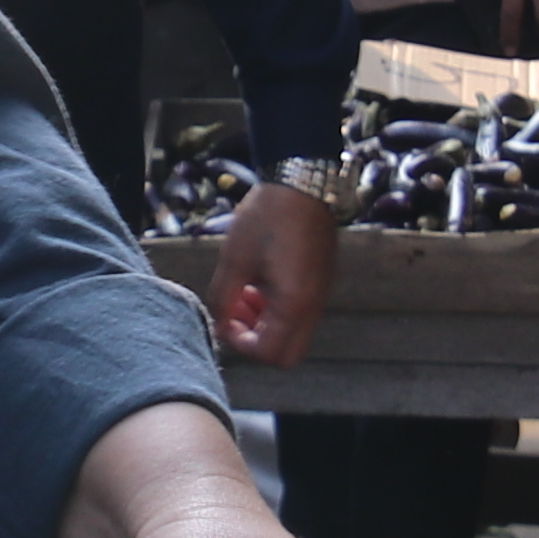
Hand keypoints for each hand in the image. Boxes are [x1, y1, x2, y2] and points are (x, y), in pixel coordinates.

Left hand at [210, 178, 340, 366]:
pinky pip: (298, 314)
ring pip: (292, 334)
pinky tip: (260, 280)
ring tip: (245, 291)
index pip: (269, 354)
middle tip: (237, 310)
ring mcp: (320, 296)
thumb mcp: (234, 260)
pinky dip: (276, 309)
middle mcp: (313, 306)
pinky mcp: (319, 283)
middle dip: (255, 340)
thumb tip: (218, 326)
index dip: (241, 344)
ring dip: (264, 324)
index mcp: (294, 304)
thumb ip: (222, 300)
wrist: (302, 183)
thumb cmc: (267, 218)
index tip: (225, 317)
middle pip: (286, 354)